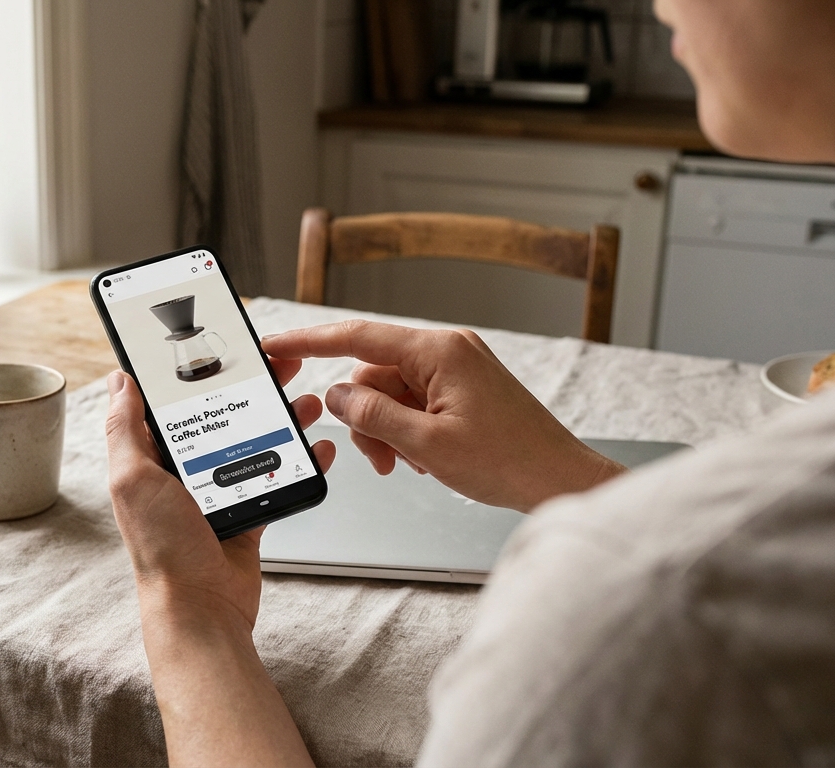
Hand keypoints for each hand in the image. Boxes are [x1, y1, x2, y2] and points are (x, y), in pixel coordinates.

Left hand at [104, 357, 334, 629]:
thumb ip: (125, 429)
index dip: (199, 372)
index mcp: (151, 458)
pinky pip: (276, 475)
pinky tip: (319, 446)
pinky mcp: (247, 512)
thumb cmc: (162, 550)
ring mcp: (217, 491)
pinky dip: (300, 460)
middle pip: (222, 415)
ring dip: (283, 418)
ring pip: (254, 440)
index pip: (175, 402)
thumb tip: (119, 381)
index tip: (227, 349)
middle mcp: (182, 472)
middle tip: (282, 364)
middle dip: (253, 387)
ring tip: (309, 400)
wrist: (201, 608)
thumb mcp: (133, 479)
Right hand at [261, 321, 624, 511]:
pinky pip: (412, 401)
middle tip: (378, 458)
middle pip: (372, 372)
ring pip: (389, 392)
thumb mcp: (427, 445)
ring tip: (407, 463)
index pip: (357, 337)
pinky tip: (423, 457)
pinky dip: (406, 430)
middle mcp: (447, 351)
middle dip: (364, 417)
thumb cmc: (511, 461)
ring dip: (386, 430)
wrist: (559, 480)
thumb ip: (373, 416)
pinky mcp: (461, 389)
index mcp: (439, 351)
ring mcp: (456, 369)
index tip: (276, 345)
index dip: (309, 342)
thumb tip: (336, 396)